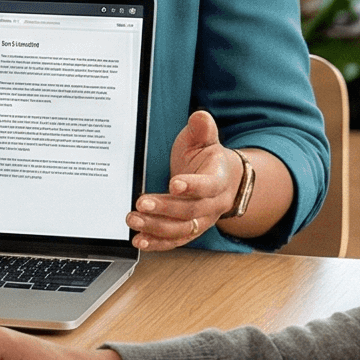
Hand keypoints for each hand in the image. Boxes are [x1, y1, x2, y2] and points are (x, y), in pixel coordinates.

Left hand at [131, 110, 240, 250]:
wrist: (225, 181)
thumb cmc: (209, 159)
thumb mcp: (205, 140)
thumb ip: (202, 129)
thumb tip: (199, 116)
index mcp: (219, 180)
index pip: (208, 185)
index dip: (192, 186)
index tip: (173, 183)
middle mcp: (213, 204)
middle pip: (191, 211)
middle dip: (164, 208)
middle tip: (141, 203)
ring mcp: (202, 220)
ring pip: (182, 229)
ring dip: (156, 227)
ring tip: (134, 220)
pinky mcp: (191, 230)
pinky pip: (176, 241)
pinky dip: (158, 243)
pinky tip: (140, 241)